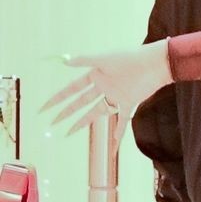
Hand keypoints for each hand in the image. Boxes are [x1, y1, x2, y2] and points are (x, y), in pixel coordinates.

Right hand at [42, 41, 173, 150]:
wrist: (154, 63)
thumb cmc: (129, 57)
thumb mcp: (104, 58)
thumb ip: (85, 60)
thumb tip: (64, 61)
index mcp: (96, 75)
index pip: (72, 89)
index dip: (58, 98)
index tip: (45, 107)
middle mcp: (104, 87)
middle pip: (81, 103)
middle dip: (66, 112)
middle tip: (52, 123)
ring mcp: (116, 96)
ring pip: (95, 112)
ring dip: (83, 122)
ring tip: (69, 133)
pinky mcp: (130, 103)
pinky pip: (122, 121)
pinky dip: (119, 132)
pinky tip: (114, 144)